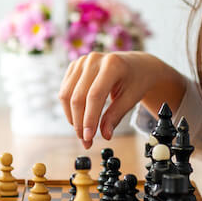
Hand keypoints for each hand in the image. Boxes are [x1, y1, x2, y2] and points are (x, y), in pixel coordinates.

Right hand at [59, 51, 185, 148]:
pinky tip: (78, 117)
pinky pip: (65, 90)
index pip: (94, 96)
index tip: (88, 138)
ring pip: (67, 94)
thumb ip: (115, 116)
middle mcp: (94, 59)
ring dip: (72, 116)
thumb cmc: (136, 81)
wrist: (136, 65)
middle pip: (78, 96)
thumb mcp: (131, 99)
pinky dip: (69, 107)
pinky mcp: (75, 66)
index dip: (89, 118)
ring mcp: (82, 61)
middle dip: (79, 122)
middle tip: (85, 141)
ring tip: (81, 131)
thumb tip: (104, 135)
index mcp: (112, 65)